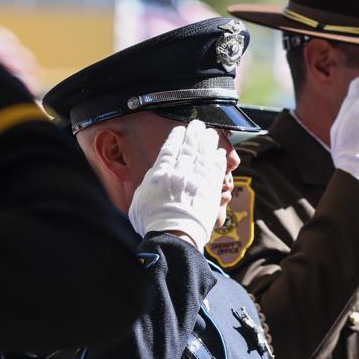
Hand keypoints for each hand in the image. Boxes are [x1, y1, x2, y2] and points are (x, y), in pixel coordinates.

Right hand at [128, 120, 227, 250]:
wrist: (174, 234)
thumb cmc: (153, 223)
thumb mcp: (139, 201)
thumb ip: (147, 185)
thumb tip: (152, 178)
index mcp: (160, 173)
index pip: (169, 149)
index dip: (176, 137)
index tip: (180, 129)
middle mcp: (179, 172)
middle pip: (189, 148)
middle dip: (194, 134)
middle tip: (198, 124)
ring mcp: (197, 179)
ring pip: (204, 155)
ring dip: (208, 142)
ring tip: (211, 133)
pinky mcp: (211, 189)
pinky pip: (216, 169)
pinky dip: (218, 159)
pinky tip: (220, 153)